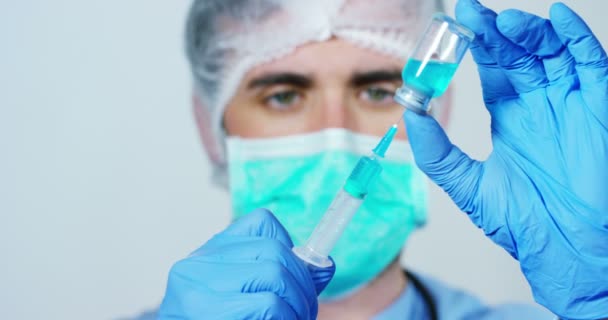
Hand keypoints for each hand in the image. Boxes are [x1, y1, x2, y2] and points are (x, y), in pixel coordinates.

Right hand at [158, 208, 334, 318]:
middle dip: (303, 287)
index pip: (263, 224)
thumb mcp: (248, 300)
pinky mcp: (202, 311)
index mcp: (209, 255)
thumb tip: (324, 266)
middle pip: (274, 252)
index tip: (299, 281)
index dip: (291, 251)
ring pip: (275, 276)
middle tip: (305, 313)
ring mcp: (195, 287)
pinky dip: (286, 318)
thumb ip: (284, 281)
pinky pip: (268, 304)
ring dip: (298, 307)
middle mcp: (196, 264)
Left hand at [404, 1, 607, 318]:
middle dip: (496, 32)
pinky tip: (559, 18)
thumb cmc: (521, 221)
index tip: (455, 24)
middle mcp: (539, 103)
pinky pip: (591, 64)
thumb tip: (410, 115)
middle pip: (517, 53)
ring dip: (529, 32)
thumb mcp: (466, 183)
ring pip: (551, 52)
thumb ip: (436, 151)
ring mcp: (569, 102)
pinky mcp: (599, 107)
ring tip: (504, 23)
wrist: (562, 250)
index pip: (492, 68)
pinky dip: (577, 39)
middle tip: (472, 14)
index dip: (476, 44)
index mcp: (510, 116)